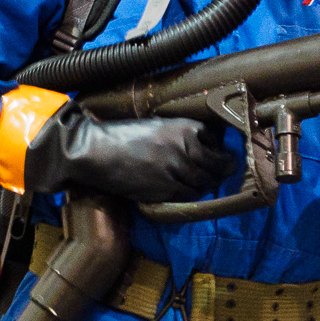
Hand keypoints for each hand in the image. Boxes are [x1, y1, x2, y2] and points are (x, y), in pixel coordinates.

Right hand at [23, 106, 234, 202]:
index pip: (214, 141)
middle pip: (216, 165)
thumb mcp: (157, 125)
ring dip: (205, 183)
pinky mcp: (167, 190)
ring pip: (204, 182)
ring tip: (202, 181)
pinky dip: (189, 193)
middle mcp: (186, 148)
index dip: (217, 150)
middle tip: (222, 172)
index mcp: (184, 128)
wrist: (97, 151)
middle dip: (220, 170)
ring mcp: (178, 171)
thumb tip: (199, 145)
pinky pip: (189, 195)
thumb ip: (179, 135)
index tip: (218, 154)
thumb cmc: (122, 135)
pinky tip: (184, 189)